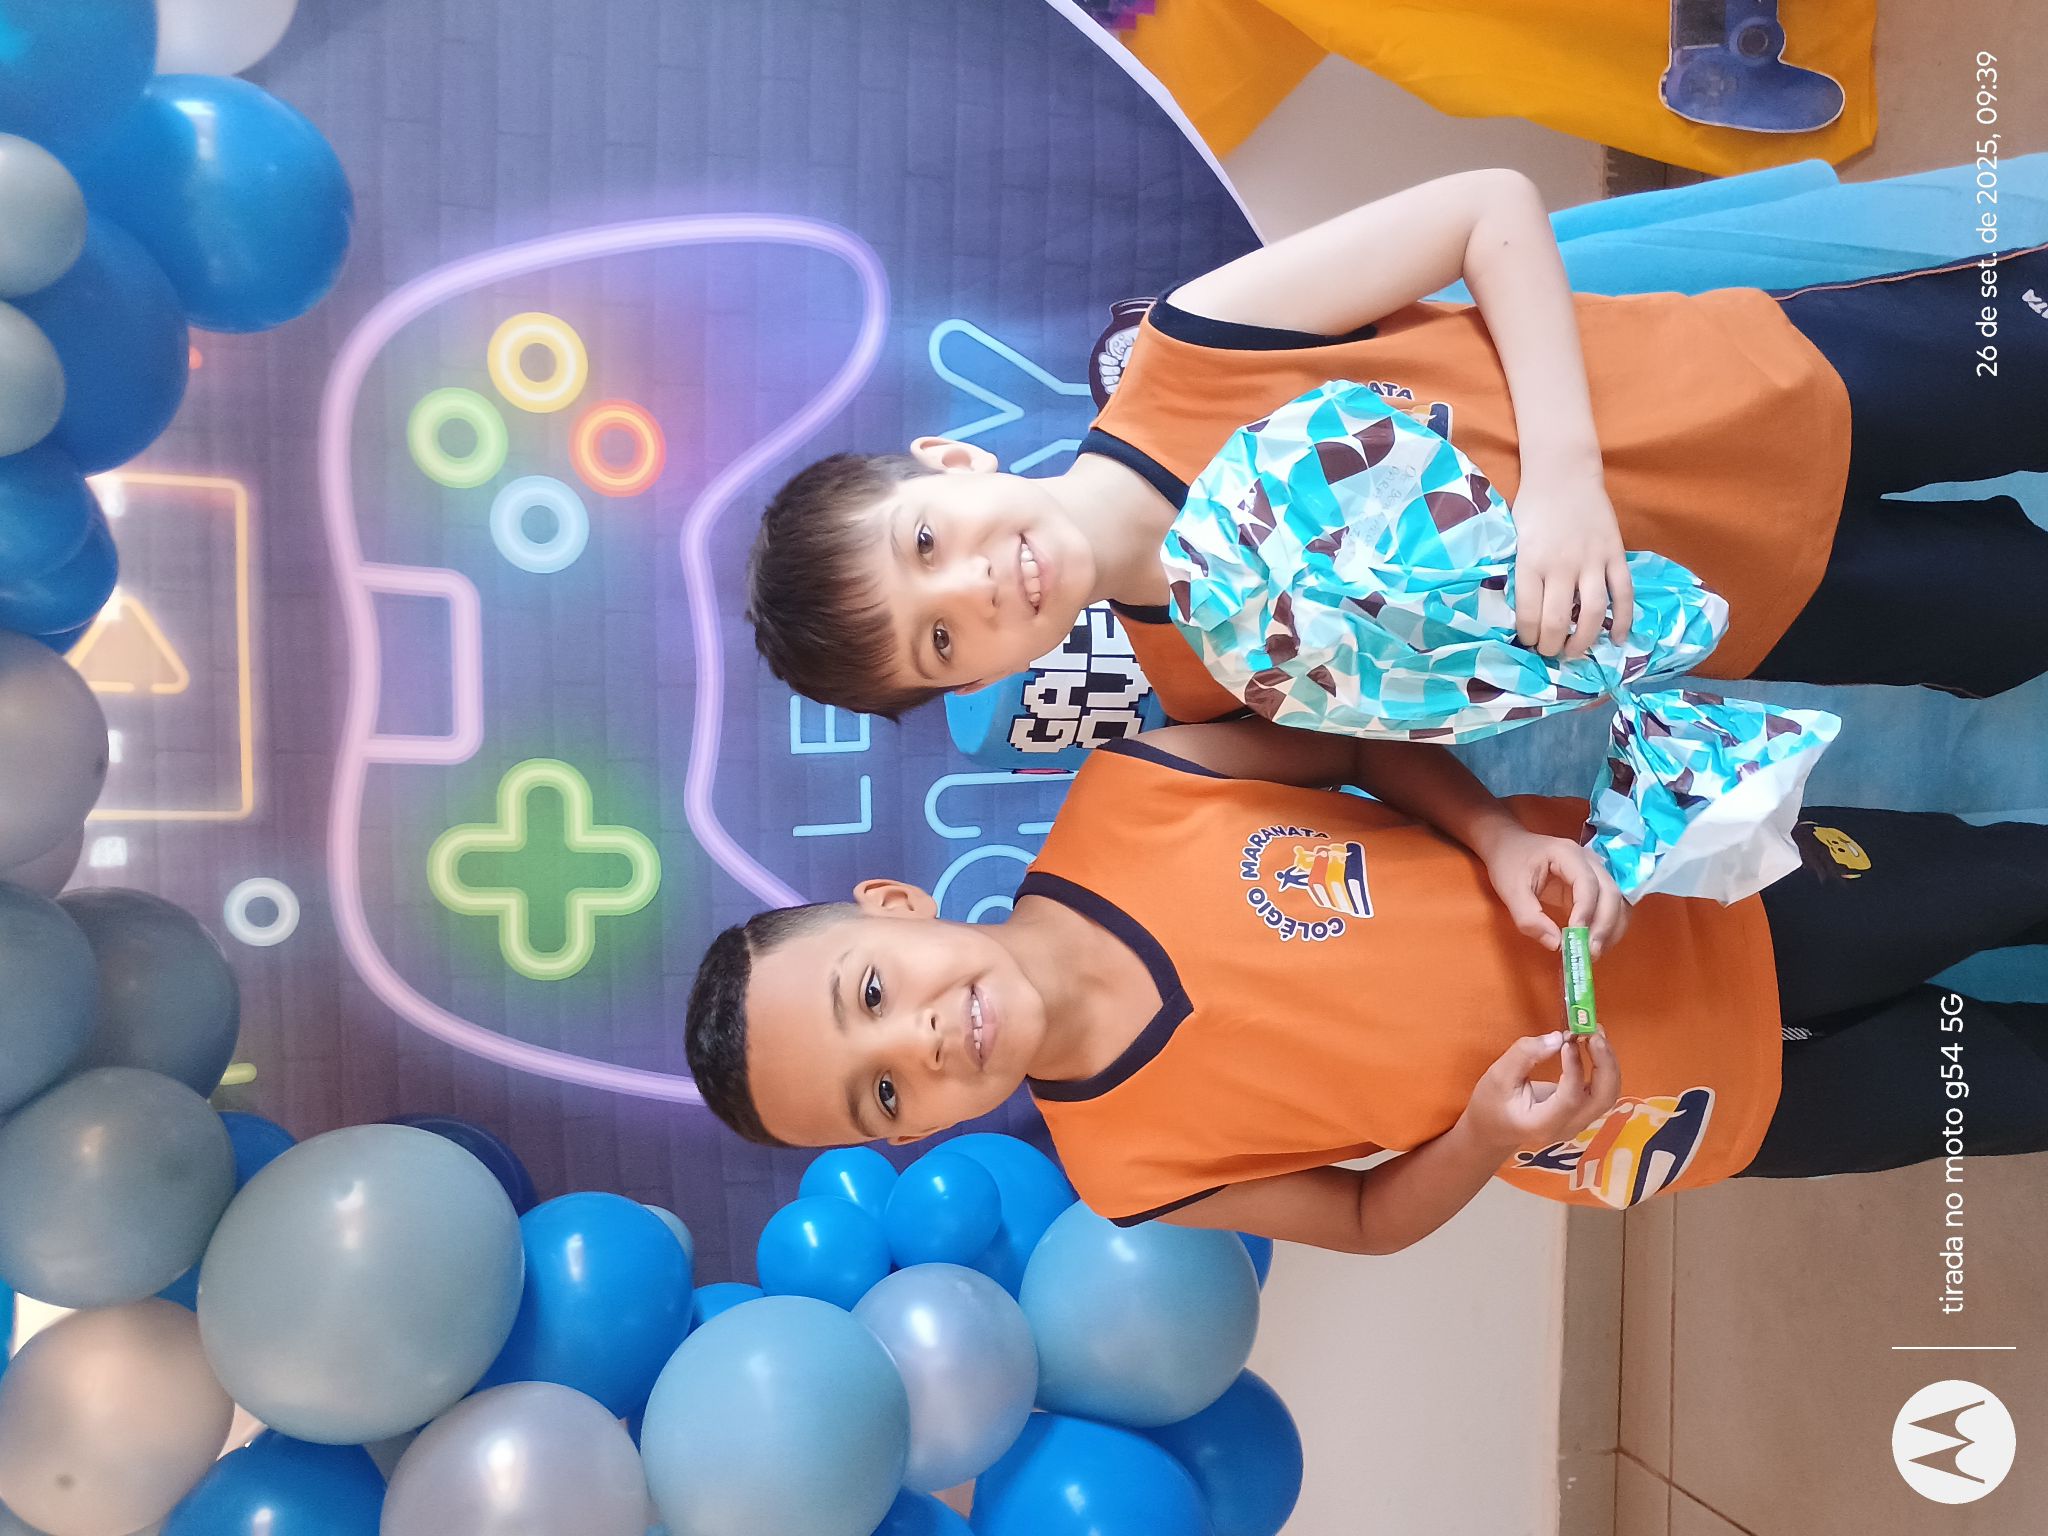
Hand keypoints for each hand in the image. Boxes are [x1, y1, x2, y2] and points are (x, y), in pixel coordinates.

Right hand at [1460, 1031, 1621, 1153]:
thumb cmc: (1491, 1104)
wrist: (1493, 1129)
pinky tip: (1592, 1045)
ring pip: (1608, 1094)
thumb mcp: (1498, 1076)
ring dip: (1607, 1062)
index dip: (1575, 1067)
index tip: (1569, 1039)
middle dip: (1605, 1063)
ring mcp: (1578, 1122)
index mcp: (1543, 1124)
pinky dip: (1602, 1066)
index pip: (1571, 1097)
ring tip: (1594, 1033)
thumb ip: (1525, 1055)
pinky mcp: (1581, 1113)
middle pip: (1602, 1099)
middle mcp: (1567, 1127)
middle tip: (1593, 1032)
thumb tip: (1557, 1038)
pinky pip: (1601, 1090)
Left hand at [1483, 828, 1628, 955]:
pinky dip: (1608, 928)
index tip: (1575, 937)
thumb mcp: (1510, 891)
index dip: (1586, 911)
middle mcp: (1589, 860)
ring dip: (1611, 930)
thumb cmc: (1509, 864)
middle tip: (1590, 953)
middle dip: (1604, 925)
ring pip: (1618, 901)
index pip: (1587, 883)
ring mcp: (1596, 872)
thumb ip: (1529, 918)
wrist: (1509, 846)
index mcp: (1567, 854)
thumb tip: (1556, 944)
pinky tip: (1595, 944)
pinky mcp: (1595, 886)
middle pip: (1610, 892)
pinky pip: (1611, 907)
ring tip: (1593, 953)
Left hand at [1510, 471, 1632, 658]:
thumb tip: (1522, 612)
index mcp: (1531, 562)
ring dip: (1584, 641)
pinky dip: (1624, 620)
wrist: (1564, 473)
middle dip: (1552, 646)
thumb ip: (1520, 573)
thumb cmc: (1532, 508)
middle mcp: (1562, 565)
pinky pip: (1624, 593)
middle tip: (1549, 653)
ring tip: (1575, 652)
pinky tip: (1617, 638)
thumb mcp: (1514, 540)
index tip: (1528, 642)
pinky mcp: (1615, 554)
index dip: (1528, 636)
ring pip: (1594, 613)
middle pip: (1559, 621)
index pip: (1528, 614)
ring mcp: (1592, 560)